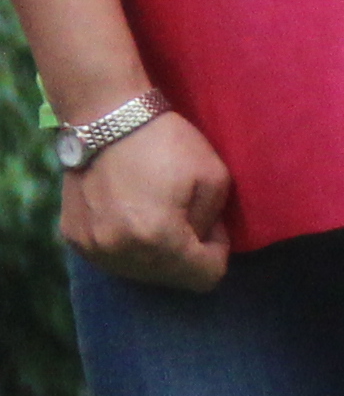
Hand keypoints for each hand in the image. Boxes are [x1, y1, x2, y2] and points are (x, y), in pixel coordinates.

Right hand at [60, 109, 231, 291]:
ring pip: (140, 272)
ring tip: (158, 215)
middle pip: (171, 278)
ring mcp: (91, 246)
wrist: (105, 117)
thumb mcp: (214, 179)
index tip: (211, 225)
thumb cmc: (166, 143)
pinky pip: (112, 257)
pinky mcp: (73, 236)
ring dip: (157, 253)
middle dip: (187, 254)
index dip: (217, 252)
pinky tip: (131, 215)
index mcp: (158, 238)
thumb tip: (202, 242)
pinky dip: (128, 245)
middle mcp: (120, 250)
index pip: (204, 277)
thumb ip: (213, 223)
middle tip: (186, 217)